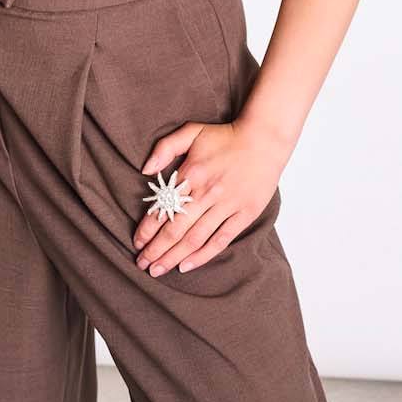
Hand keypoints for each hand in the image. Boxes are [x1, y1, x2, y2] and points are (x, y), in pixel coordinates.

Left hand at [133, 117, 286, 276]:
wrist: (265, 139)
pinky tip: (186, 266)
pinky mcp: (245, 214)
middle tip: (142, 264)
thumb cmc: (226, 136)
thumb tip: (145, 170)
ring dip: (173, 257)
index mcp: (192, 173)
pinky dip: (202, 256)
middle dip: (155, 250)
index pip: (164, 208)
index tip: (136, 242)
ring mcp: (227, 205)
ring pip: (195, 238)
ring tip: (157, 270)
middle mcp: (208, 192)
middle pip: (176, 229)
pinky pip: (220, 240)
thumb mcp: (192, 131)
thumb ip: (165, 147)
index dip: (147, 228)